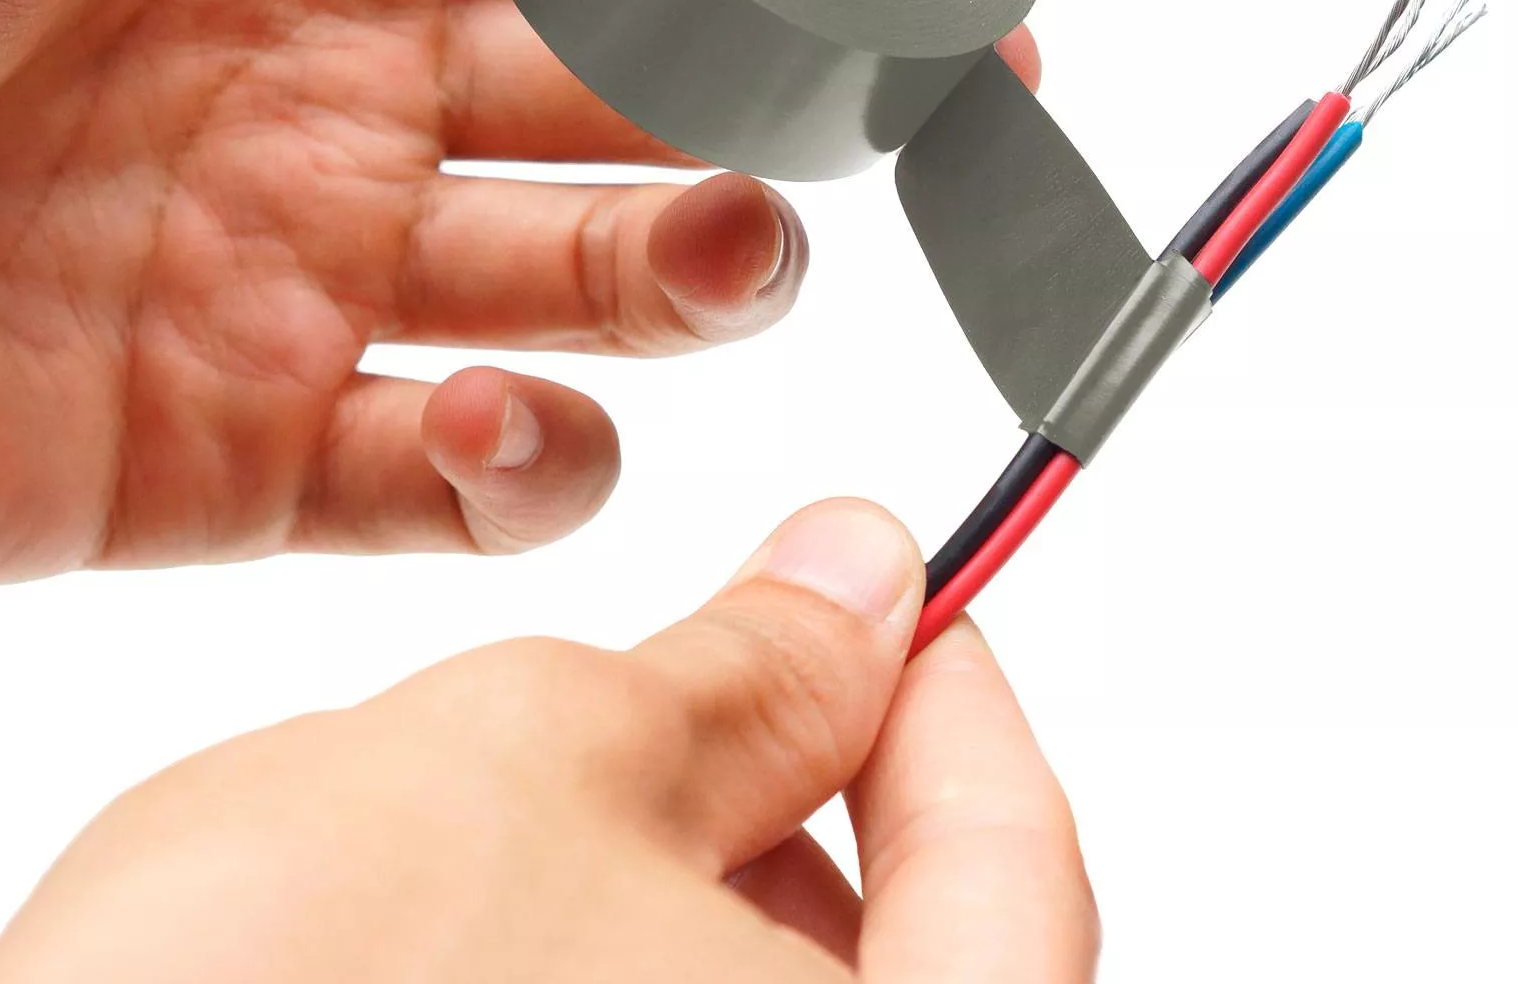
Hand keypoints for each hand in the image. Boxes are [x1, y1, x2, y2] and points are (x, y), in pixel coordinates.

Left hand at [0, 0, 816, 582]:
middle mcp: (346, 101)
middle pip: (627, 109)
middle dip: (754, 112)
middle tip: (841, 120)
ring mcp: (316, 284)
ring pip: (589, 294)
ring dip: (695, 280)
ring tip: (731, 257)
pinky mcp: (258, 462)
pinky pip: (456, 483)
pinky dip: (524, 469)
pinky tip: (499, 420)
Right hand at [0, 501, 1097, 981]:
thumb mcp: (541, 763)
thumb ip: (742, 669)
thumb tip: (860, 573)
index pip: (1017, 855)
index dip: (951, 686)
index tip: (889, 592)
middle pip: (916, 950)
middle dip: (811, 780)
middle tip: (728, 665)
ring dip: (698, 876)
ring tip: (563, 798)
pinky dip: (611, 965)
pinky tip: (499, 916)